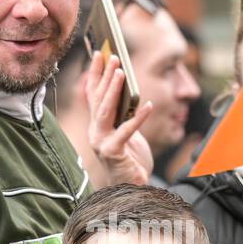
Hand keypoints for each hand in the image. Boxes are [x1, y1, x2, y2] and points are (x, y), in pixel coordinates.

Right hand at [84, 50, 154, 186]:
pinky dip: (137, 118)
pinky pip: (126, 131)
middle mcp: (96, 132)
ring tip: (122, 72)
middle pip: (98, 100)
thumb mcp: (127, 132)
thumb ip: (124, 114)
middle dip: (105, 76)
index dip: (96, 74)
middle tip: (113, 57)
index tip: (100, 54)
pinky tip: (148, 105)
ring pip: (105, 111)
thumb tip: (131, 90)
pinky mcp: (113, 153)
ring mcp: (101, 143)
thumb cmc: (131, 159)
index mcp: (97, 126)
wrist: (132, 189)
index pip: (94, 96)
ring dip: (113, 90)